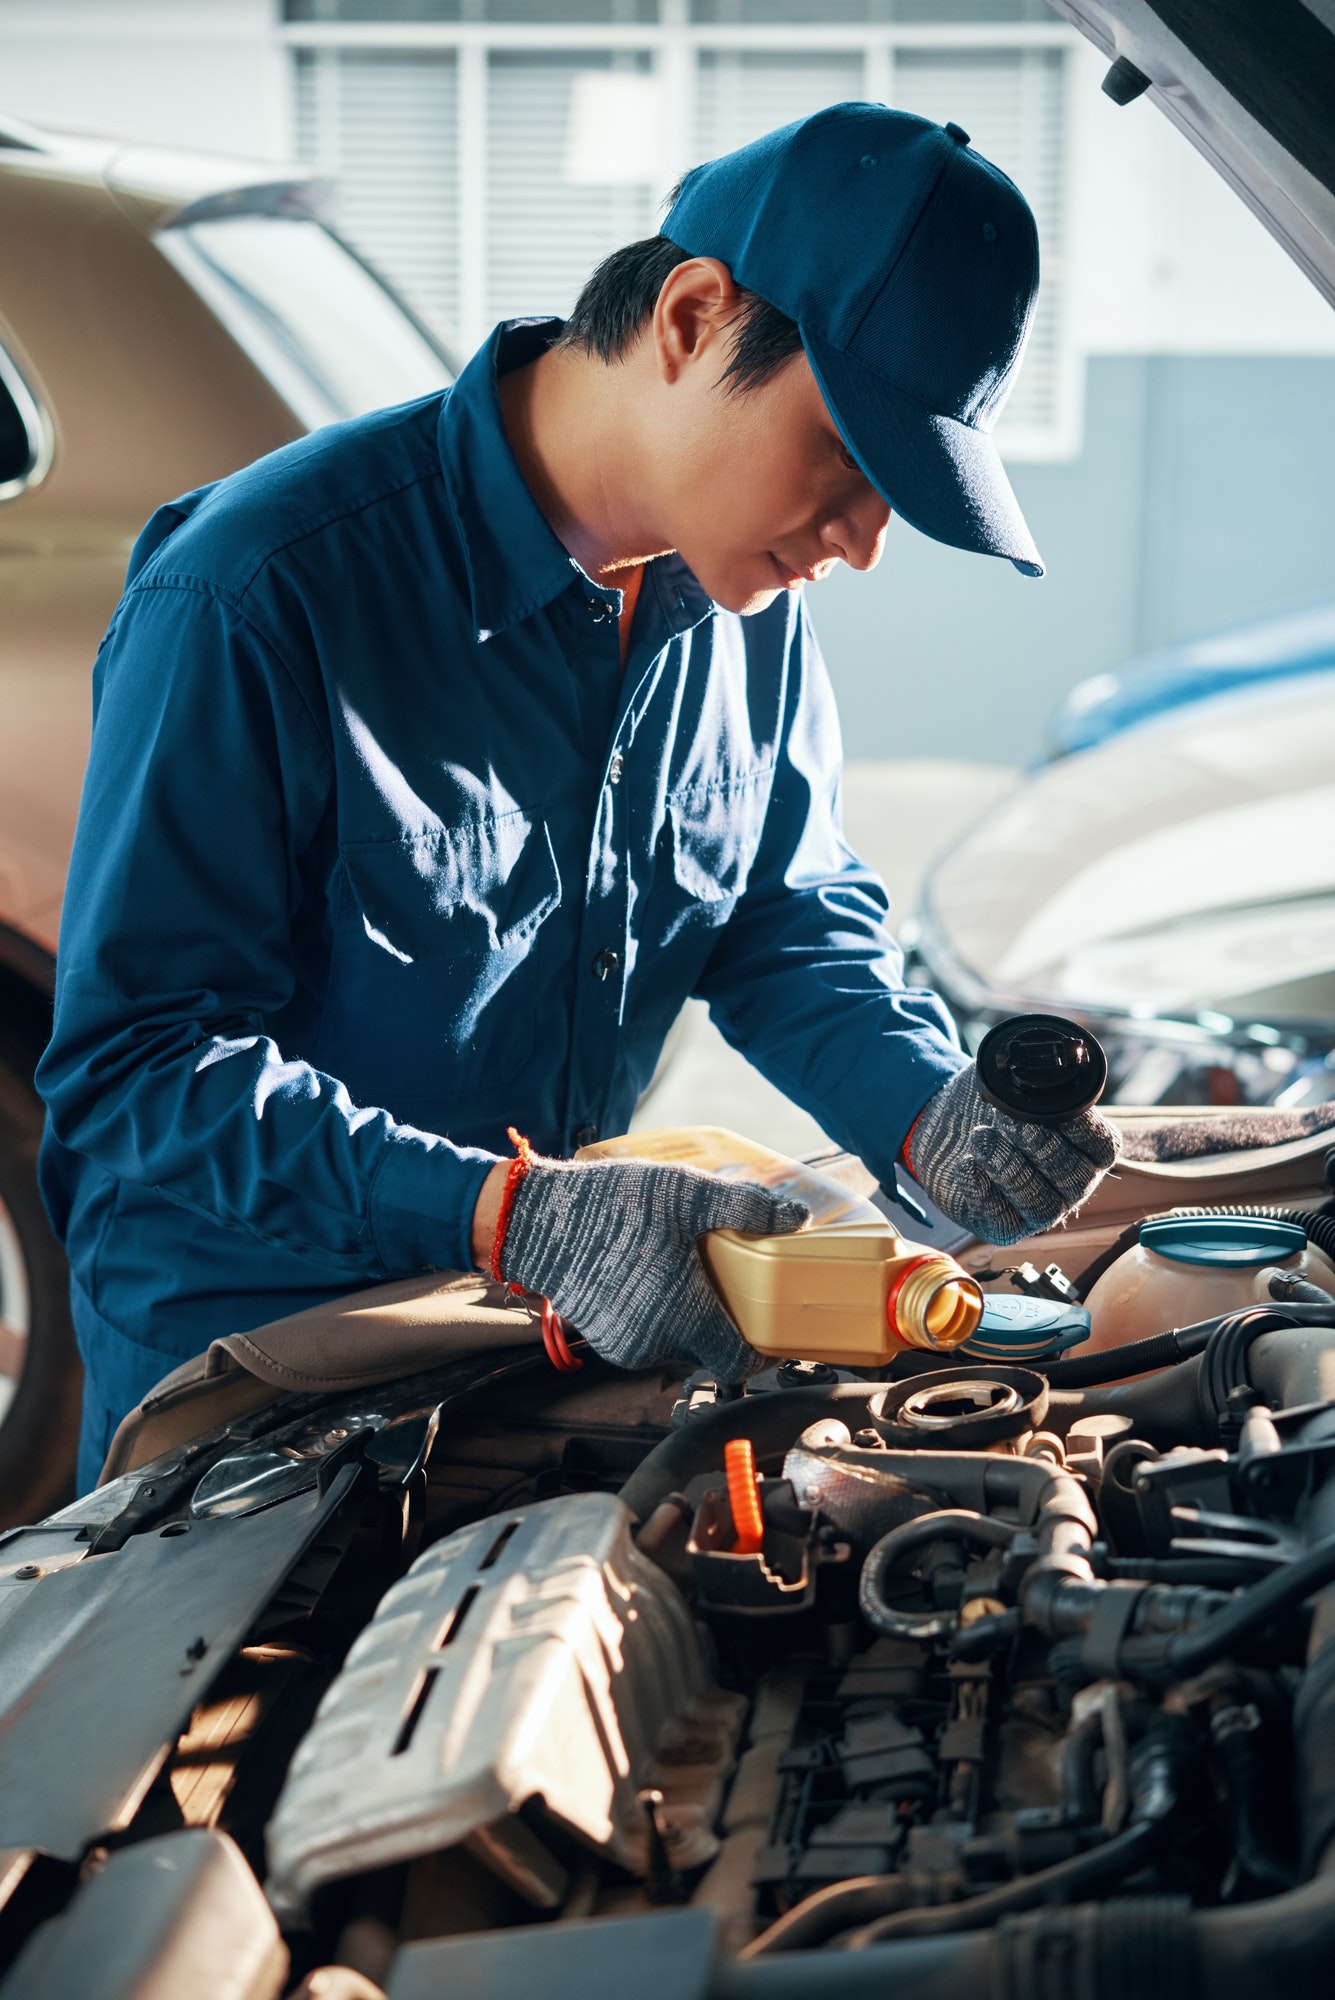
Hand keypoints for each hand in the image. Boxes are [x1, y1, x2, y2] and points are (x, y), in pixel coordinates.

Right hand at [495, 1152, 807, 1378]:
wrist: (538, 1219)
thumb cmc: (610, 1208)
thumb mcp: (688, 1194)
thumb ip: (747, 1207)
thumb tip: (796, 1216)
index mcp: (684, 1319)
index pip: (739, 1364)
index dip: (764, 1353)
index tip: (774, 1332)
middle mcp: (655, 1344)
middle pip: (710, 1347)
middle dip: (724, 1317)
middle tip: (729, 1278)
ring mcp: (625, 1345)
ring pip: (677, 1340)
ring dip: (688, 1314)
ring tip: (686, 1269)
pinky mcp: (603, 1337)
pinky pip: (646, 1334)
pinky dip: (657, 1313)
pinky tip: (652, 1274)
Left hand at [906, 1063, 1118, 1244]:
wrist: (944, 1127)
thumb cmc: (988, 1104)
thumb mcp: (1010, 1081)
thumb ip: (1029, 1074)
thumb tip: (1033, 1060)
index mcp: (1086, 1148)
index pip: (1104, 1146)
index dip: (1084, 1130)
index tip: (1054, 1111)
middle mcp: (1072, 1184)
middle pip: (1073, 1177)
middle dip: (1041, 1148)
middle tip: (1009, 1122)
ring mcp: (1042, 1208)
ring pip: (1041, 1204)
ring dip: (1009, 1169)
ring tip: (980, 1138)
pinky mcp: (1006, 1226)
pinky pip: (1003, 1220)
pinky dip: (983, 1190)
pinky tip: (967, 1163)